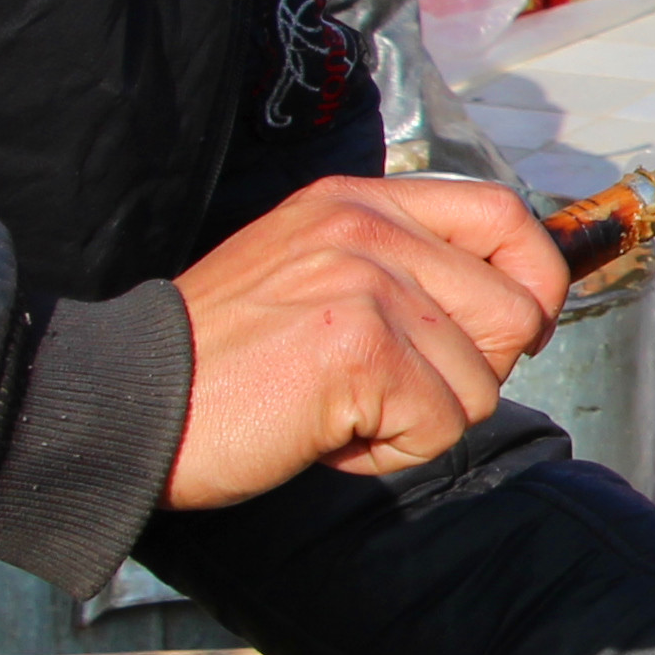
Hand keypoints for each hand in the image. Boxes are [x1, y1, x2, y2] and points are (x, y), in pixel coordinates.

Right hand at [163, 177, 566, 510]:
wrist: (121, 404)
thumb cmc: (218, 361)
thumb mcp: (309, 274)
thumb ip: (397, 271)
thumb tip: (512, 308)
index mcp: (357, 202)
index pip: (504, 214)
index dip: (533, 280)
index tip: (512, 331)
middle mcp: (367, 227)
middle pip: (515, 312)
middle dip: (470, 374)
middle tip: (385, 391)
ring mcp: (366, 281)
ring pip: (481, 383)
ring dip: (417, 421)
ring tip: (333, 410)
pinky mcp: (361, 346)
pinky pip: (440, 425)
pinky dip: (386, 453)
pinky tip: (321, 435)